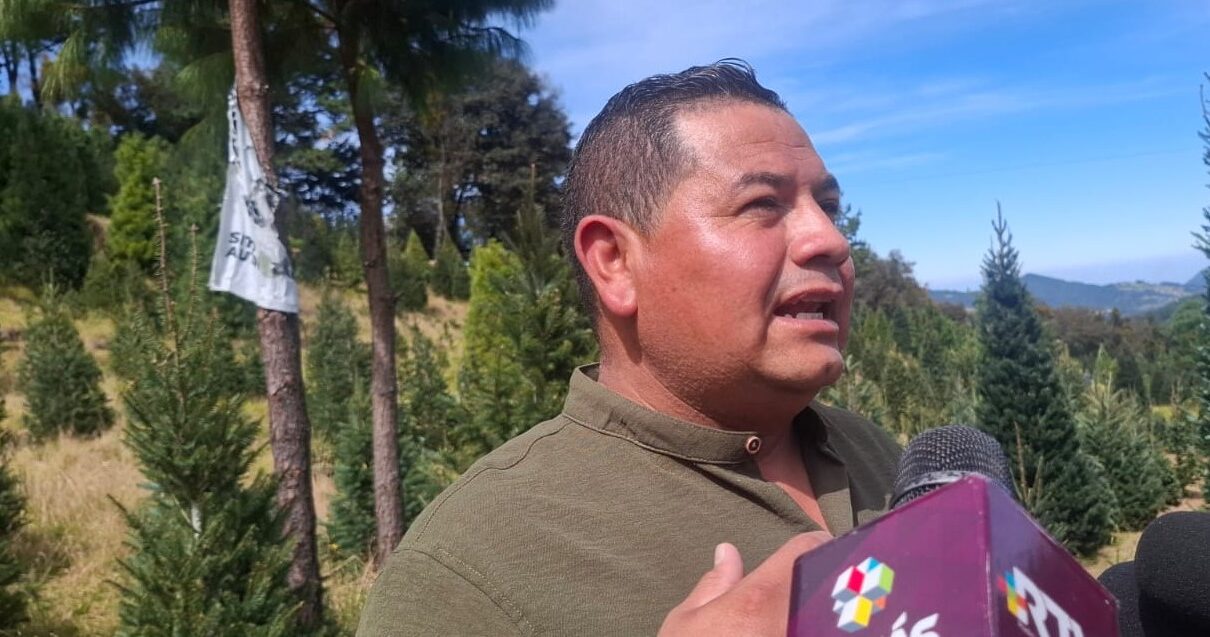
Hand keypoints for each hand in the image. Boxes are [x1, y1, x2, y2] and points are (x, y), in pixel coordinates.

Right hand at [658, 532, 830, 636]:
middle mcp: (792, 621)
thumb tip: (727, 552)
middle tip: (825, 586)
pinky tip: (827, 633)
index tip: (814, 554)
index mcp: (759, 598)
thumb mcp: (685, 625)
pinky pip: (837, 636)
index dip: (813, 548)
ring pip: (844, 621)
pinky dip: (833, 632)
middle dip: (833, 582)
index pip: (808, 551)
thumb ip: (712, 586)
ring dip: (838, 617)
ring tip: (823, 619)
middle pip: (837, 585)